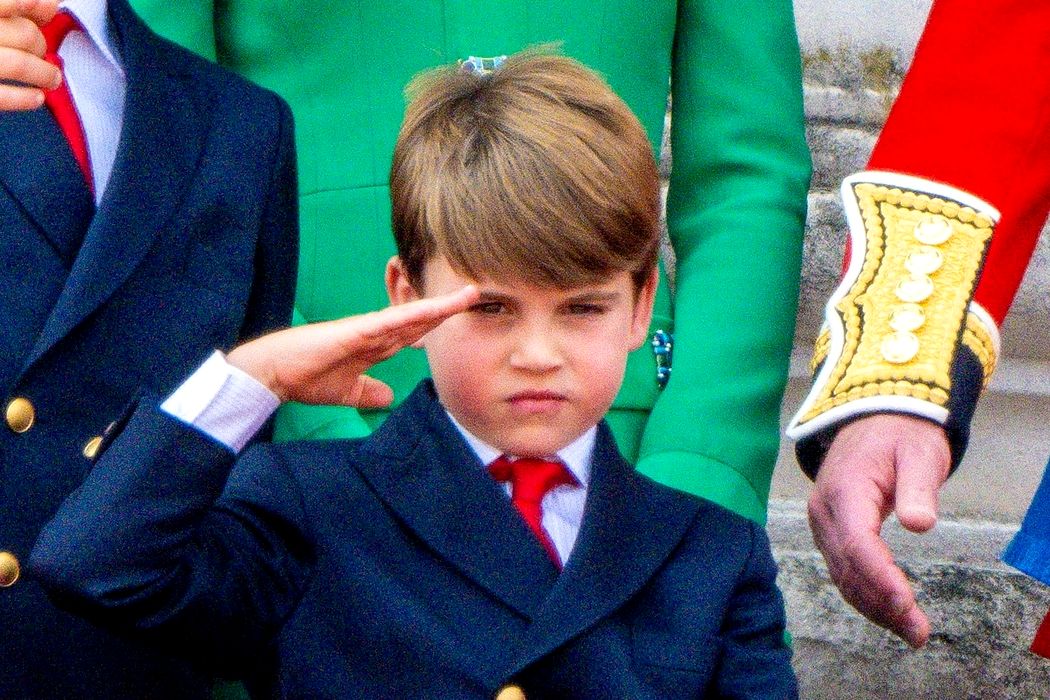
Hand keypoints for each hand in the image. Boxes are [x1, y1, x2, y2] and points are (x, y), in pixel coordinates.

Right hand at [0, 0, 61, 110]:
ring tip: (52, 79)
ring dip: (44, 74)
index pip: (12, 3)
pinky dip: (26, 98)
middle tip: (41, 50)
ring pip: (20, 65)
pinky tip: (37, 97)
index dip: (33, 6)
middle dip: (40, 44)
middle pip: (26, 35)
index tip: (50, 8)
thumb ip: (19, 7)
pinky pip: (2, 97)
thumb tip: (54, 2)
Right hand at [227, 285, 478, 406]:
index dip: (441, 324)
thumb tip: (387, 398)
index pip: (416, 332)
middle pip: (421, 318)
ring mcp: (367, 329)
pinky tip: (432, 309)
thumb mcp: (346, 392)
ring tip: (468, 294)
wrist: (273, 375)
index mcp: (376, 345)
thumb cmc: (305, 378)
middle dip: (450, 308)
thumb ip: (368, 391)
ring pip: (411, 315)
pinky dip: (410, 315)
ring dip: (440, 306)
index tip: (466, 318)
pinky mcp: (354, 331)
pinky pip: (388, 322)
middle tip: (478, 294)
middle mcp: (376, 332)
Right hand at [807, 413, 950, 647]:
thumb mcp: (919, 454)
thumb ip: (918, 488)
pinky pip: (842, 569)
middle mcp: (825, 510)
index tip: (905, 603)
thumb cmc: (901, 437)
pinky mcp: (830, 532)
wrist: (874, 421)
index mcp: (845, 489)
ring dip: (874, 606)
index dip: (879, 576)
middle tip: (918, 632)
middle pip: (848, 566)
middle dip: (882, 602)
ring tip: (912, 632)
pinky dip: (865, 595)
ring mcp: (824, 523)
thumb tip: (920, 524)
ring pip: (842, 575)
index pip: (857, 541)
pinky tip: (890, 612)